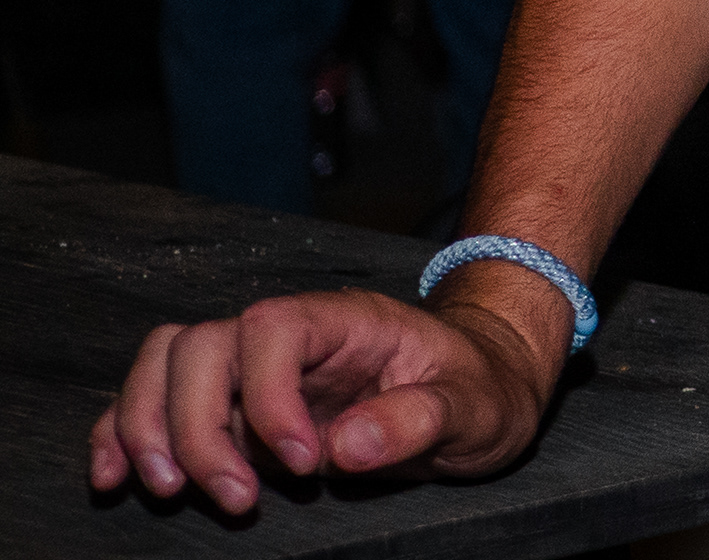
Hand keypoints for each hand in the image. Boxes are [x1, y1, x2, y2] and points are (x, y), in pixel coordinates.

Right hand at [88, 272, 563, 511]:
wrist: (478, 387)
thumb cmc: (478, 388)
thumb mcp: (476, 405)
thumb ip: (422, 418)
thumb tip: (347, 446)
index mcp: (346, 320)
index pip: (273, 329)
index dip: (267, 397)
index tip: (301, 464)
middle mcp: (289, 334)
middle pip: (201, 345)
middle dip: (197, 427)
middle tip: (238, 498)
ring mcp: (253, 366)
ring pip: (164, 364)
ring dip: (150, 427)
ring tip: (171, 490)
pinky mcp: (231, 403)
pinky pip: (154, 398)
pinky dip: (124, 433)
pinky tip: (119, 478)